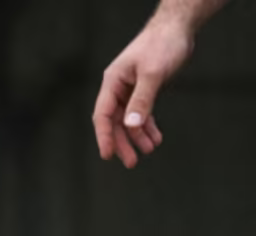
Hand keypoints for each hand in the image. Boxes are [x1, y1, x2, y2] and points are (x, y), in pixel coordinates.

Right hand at [93, 17, 195, 167]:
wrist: (178, 26)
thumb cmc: (163, 44)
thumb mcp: (153, 73)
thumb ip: (142, 100)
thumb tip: (131, 126)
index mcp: (112, 82)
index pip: (102, 115)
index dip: (104, 136)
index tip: (108, 155)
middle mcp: (118, 88)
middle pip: (115, 122)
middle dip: (123, 142)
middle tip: (131, 162)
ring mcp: (130, 89)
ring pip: (128, 120)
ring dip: (137, 136)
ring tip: (149, 150)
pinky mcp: (144, 89)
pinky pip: (141, 113)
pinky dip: (148, 126)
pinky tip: (155, 137)